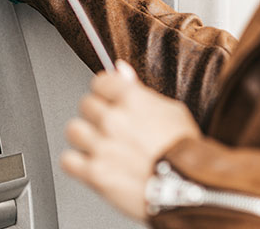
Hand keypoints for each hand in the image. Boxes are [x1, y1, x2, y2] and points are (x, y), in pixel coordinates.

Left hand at [61, 62, 201, 220]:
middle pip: (85, 104)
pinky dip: (77, 164)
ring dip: (84, 137)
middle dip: (97, 115)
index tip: (109, 99)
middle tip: (112, 128)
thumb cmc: (186, 151)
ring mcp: (102, 146)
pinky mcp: (95, 173)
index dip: (105, 92)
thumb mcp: (172, 110)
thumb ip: (140, 90)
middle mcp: (113, 119)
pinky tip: (93, 164)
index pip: (100, 82)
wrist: (191, 188)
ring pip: (73, 130)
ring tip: (101, 146)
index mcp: (131, 99)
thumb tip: (120, 69)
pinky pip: (68, 161)